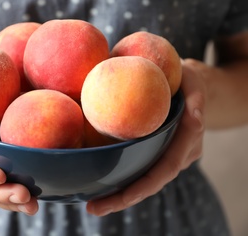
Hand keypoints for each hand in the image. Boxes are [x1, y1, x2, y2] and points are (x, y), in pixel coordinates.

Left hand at [86, 59, 205, 215]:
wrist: (189, 88)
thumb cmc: (187, 81)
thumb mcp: (193, 80)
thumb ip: (196, 96)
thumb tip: (194, 117)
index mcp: (188, 142)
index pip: (166, 168)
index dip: (143, 186)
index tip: (121, 197)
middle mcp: (178, 155)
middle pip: (150, 183)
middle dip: (123, 198)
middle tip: (93, 208)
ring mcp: (166, 156)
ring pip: (143, 180)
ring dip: (118, 195)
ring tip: (92, 205)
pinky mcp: (154, 152)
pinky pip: (138, 167)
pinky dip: (121, 180)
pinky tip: (97, 187)